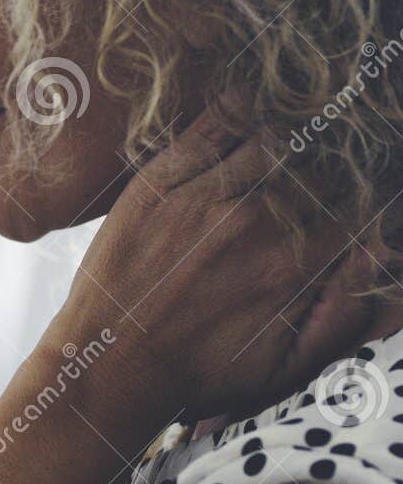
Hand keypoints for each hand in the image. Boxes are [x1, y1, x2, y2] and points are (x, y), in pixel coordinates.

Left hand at [0, 109, 380, 483]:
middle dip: (331, 165)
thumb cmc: (194, 375)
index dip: (360, 196)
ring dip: (291, 134)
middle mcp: (255, 223)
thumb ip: (342, 320)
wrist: (109, 369)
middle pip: (321, 165)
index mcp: (293, 265)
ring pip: (275, 138)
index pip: (356, 204)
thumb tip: (379, 256)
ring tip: (290, 145)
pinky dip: (242, 108)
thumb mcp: (281, 372)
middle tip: (320, 169)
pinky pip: (214, 125)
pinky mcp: (158, 183)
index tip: (349, 198)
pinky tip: (253, 109)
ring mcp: (203, 197)